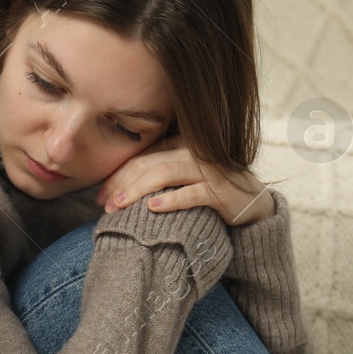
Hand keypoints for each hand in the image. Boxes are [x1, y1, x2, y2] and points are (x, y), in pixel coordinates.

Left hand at [95, 134, 275, 226]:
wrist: (253, 205)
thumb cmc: (211, 193)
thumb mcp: (183, 179)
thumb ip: (159, 176)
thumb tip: (119, 190)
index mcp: (180, 146)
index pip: (141, 157)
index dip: (117, 175)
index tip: (99, 195)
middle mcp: (193, 153)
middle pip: (148, 163)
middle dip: (121, 183)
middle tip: (103, 204)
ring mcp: (207, 170)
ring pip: (164, 173)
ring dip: (137, 190)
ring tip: (118, 205)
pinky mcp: (220, 189)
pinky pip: (192, 193)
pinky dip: (171, 200)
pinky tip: (152, 207)